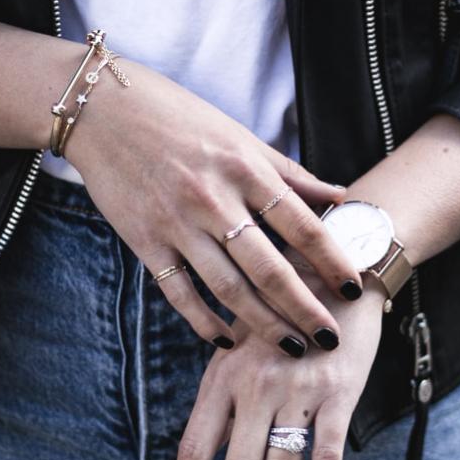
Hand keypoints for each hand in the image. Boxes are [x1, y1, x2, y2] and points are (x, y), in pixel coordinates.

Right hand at [65, 54, 364, 352]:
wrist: (104, 112)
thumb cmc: (179, 119)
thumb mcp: (240, 138)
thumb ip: (289, 174)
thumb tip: (340, 197)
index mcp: (245, 169)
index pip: (301, 224)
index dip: (332, 260)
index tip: (354, 288)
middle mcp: (214, 199)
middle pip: (269, 267)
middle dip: (303, 307)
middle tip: (329, 337)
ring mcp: (177, 223)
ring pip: (228, 288)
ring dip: (263, 324)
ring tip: (291, 348)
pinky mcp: (145, 241)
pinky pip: (179, 292)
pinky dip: (204, 320)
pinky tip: (227, 340)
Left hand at [169, 260, 387, 459]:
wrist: (338, 266)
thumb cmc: (284, 315)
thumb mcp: (241, 349)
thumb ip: (224, 398)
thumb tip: (205, 459)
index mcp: (222, 377)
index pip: (194, 449)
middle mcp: (254, 384)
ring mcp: (296, 388)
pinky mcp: (337, 390)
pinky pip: (326, 451)